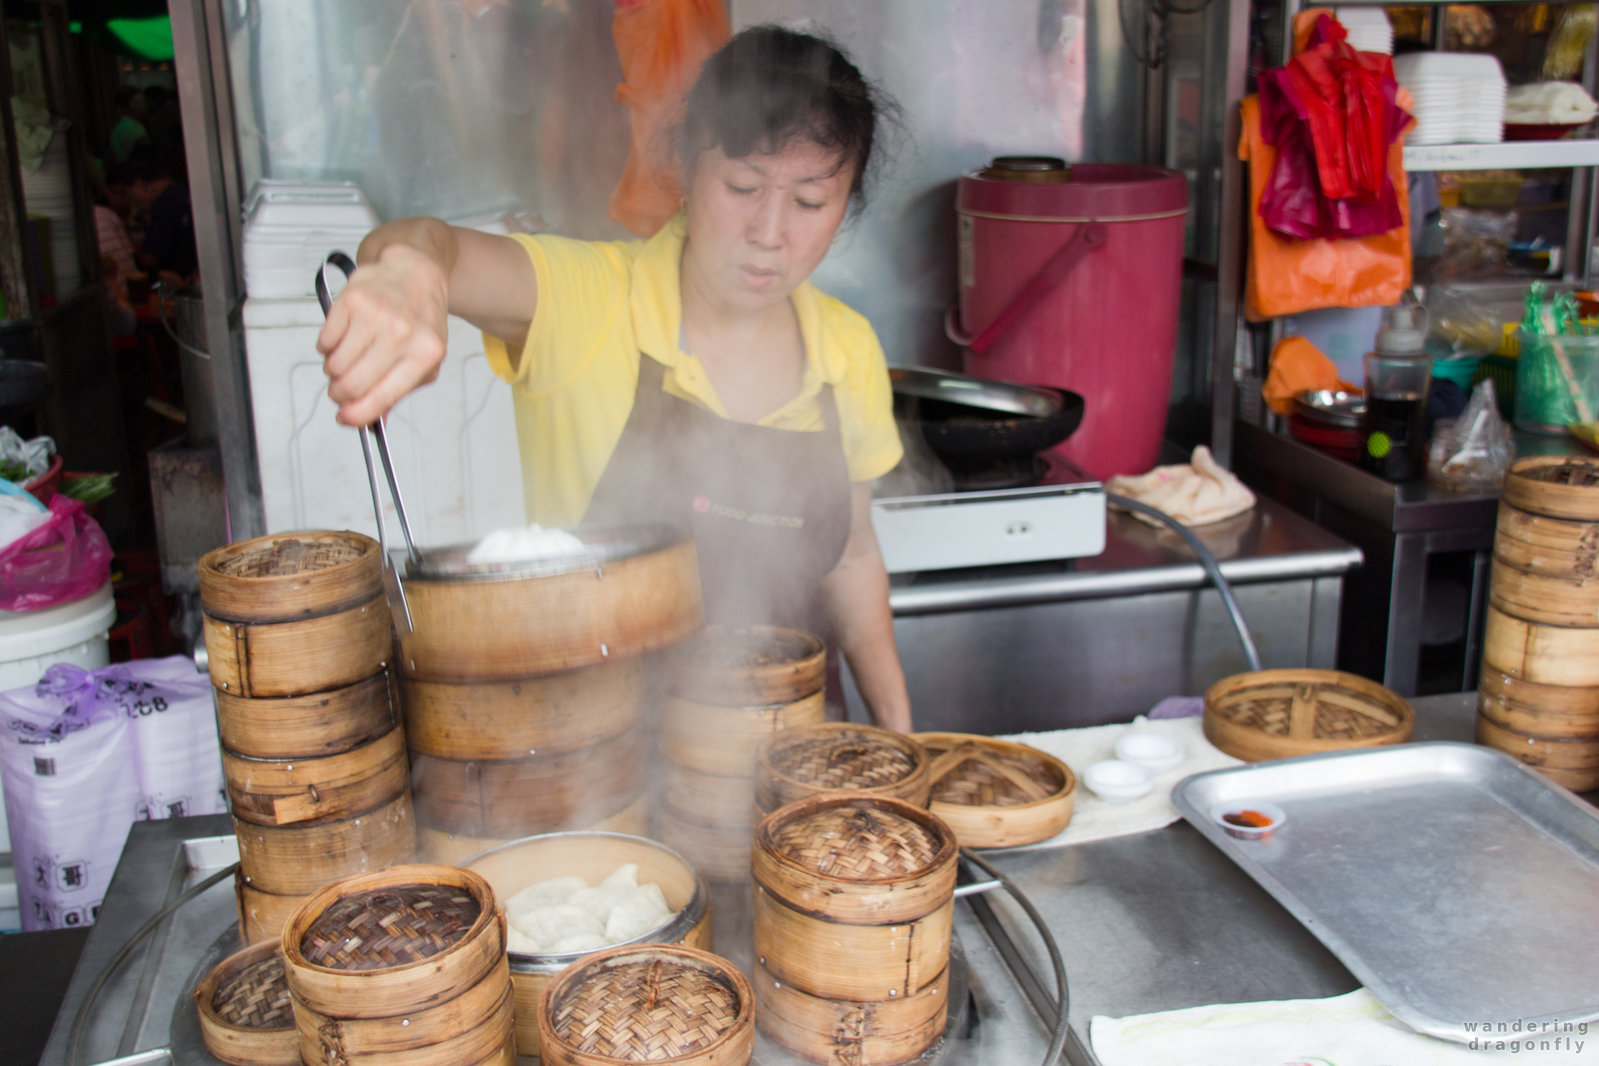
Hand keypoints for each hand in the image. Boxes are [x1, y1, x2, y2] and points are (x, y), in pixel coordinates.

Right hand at [316, 243, 448, 425]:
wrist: (414, 273)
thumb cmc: (420, 320)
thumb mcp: (425, 360)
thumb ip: (398, 391)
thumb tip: (368, 419)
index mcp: (424, 354)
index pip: (382, 397)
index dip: (357, 415)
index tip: (346, 418)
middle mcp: (401, 334)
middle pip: (352, 385)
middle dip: (340, 395)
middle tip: (340, 392)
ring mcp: (375, 316)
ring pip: (334, 365)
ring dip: (333, 371)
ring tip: (347, 361)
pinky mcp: (351, 300)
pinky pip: (324, 342)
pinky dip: (328, 348)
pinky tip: (344, 339)